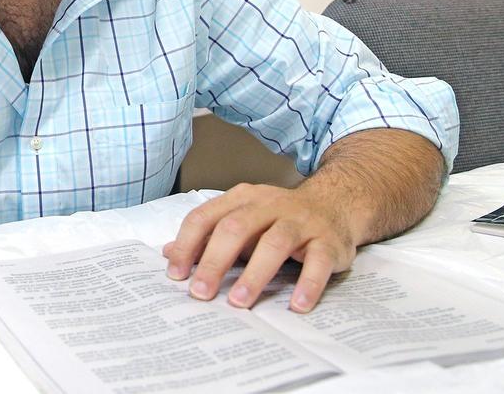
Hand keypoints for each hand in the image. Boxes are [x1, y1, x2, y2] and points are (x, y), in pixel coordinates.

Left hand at [162, 182, 356, 313]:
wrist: (336, 203)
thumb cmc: (279, 217)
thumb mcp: (242, 219)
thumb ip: (207, 235)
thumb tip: (168, 253)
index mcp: (242, 198)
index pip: (205, 217)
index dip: (187, 245)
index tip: (175, 274)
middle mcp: (269, 205)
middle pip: (236, 228)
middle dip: (214, 262)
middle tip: (200, 293)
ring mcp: (301, 221)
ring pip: (275, 243)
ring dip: (255, 275)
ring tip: (239, 301)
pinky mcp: (328, 240)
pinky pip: (318, 261)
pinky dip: (307, 284)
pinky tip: (296, 305)